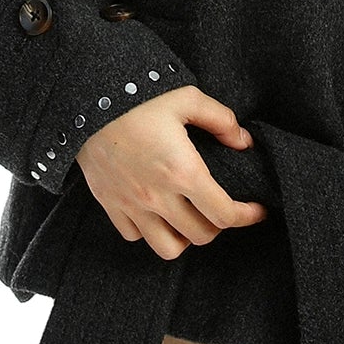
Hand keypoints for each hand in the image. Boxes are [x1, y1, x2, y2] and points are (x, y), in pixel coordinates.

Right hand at [77, 87, 268, 259]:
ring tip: (191, 217)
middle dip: (219, 225)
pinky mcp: (110, 204)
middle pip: (201, 235)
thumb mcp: (186, 97)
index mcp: (183, 171)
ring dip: (185, 237)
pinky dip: (150, 231)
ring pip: (168, 248)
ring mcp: (131, 205)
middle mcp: (158, 196)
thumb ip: (221, 120)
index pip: (224, 214)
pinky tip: (158, 211)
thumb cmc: (139, 96)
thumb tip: (243, 141)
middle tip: (223, 208)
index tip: (257, 210)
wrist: (86, 99)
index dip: (247, 216)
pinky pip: (135, 236)